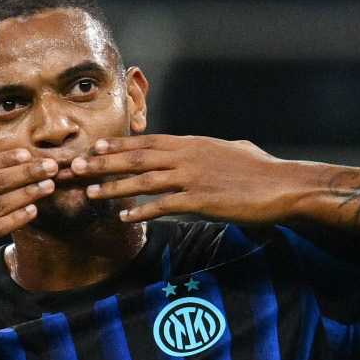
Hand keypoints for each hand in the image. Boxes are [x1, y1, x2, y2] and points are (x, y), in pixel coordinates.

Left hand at [71, 134, 306, 223]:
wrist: (283, 185)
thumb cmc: (262, 170)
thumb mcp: (233, 149)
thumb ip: (213, 149)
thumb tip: (211, 148)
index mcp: (192, 143)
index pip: (147, 142)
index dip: (119, 145)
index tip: (95, 147)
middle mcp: (187, 156)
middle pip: (137, 157)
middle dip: (104, 162)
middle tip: (77, 166)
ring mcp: (192, 177)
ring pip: (144, 180)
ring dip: (114, 186)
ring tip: (90, 192)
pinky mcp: (200, 199)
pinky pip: (163, 205)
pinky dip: (142, 211)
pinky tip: (124, 217)